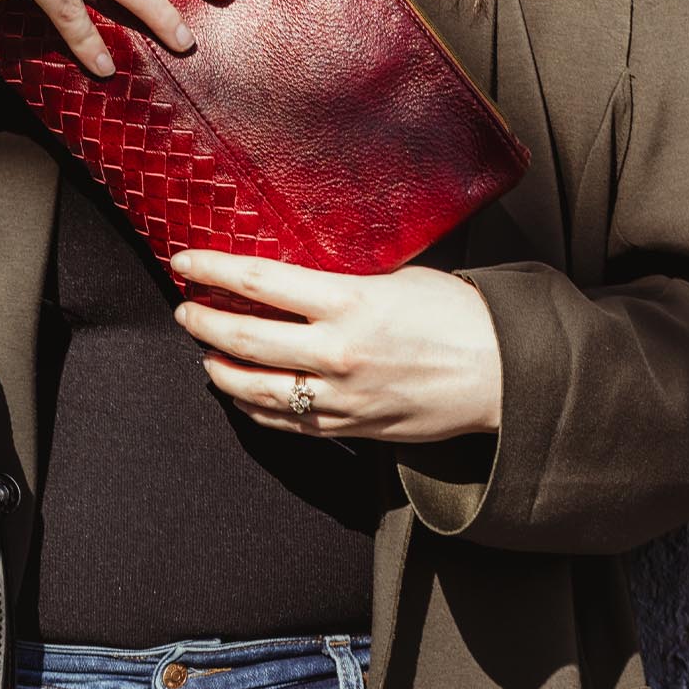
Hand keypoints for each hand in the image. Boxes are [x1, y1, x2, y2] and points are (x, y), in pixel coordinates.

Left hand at [169, 249, 501, 441]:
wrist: (504, 375)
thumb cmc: (457, 314)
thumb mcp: (397, 277)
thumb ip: (341, 278)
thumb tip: (294, 273)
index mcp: (350, 302)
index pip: (260, 283)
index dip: (213, 270)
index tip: (184, 260)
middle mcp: (337, 353)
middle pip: (244, 339)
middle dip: (203, 322)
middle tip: (184, 308)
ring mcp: (340, 398)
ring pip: (255, 390)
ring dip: (219, 369)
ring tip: (204, 353)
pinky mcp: (350, 428)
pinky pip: (285, 423)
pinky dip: (253, 407)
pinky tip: (240, 393)